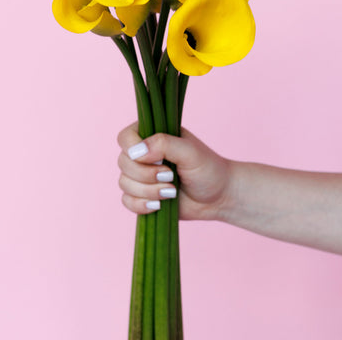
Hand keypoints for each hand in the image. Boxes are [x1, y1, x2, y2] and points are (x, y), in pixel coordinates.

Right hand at [117, 123, 231, 220]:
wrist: (219, 197)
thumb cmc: (207, 168)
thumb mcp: (189, 151)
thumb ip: (163, 144)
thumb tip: (136, 152)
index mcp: (152, 135)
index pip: (125, 138)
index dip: (133, 150)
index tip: (157, 160)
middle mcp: (143, 154)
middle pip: (123, 162)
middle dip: (146, 175)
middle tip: (171, 177)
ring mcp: (141, 175)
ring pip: (124, 183)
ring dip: (148, 191)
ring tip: (172, 192)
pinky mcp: (142, 196)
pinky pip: (127, 201)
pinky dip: (142, 205)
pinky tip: (160, 205)